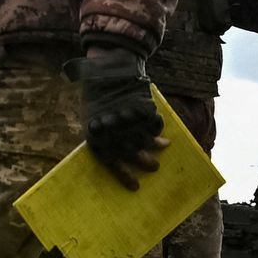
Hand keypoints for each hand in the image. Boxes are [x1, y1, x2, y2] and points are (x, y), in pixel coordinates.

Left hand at [67, 47, 167, 190]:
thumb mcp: (92, 118)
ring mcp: (126, 117)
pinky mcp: (140, 106)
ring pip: (144, 138)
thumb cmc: (98, 100)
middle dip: (144, 161)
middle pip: (129, 151)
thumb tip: (122, 161)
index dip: (123, 175)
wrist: (107, 70)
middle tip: (154, 168)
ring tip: (164, 147)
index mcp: (94, 134)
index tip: (136, 188)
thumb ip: (104, 138)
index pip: (109, 160)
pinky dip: (158, 128)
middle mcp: (110, 128)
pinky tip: (162, 131)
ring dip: (155, 145)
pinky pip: (153, 123)